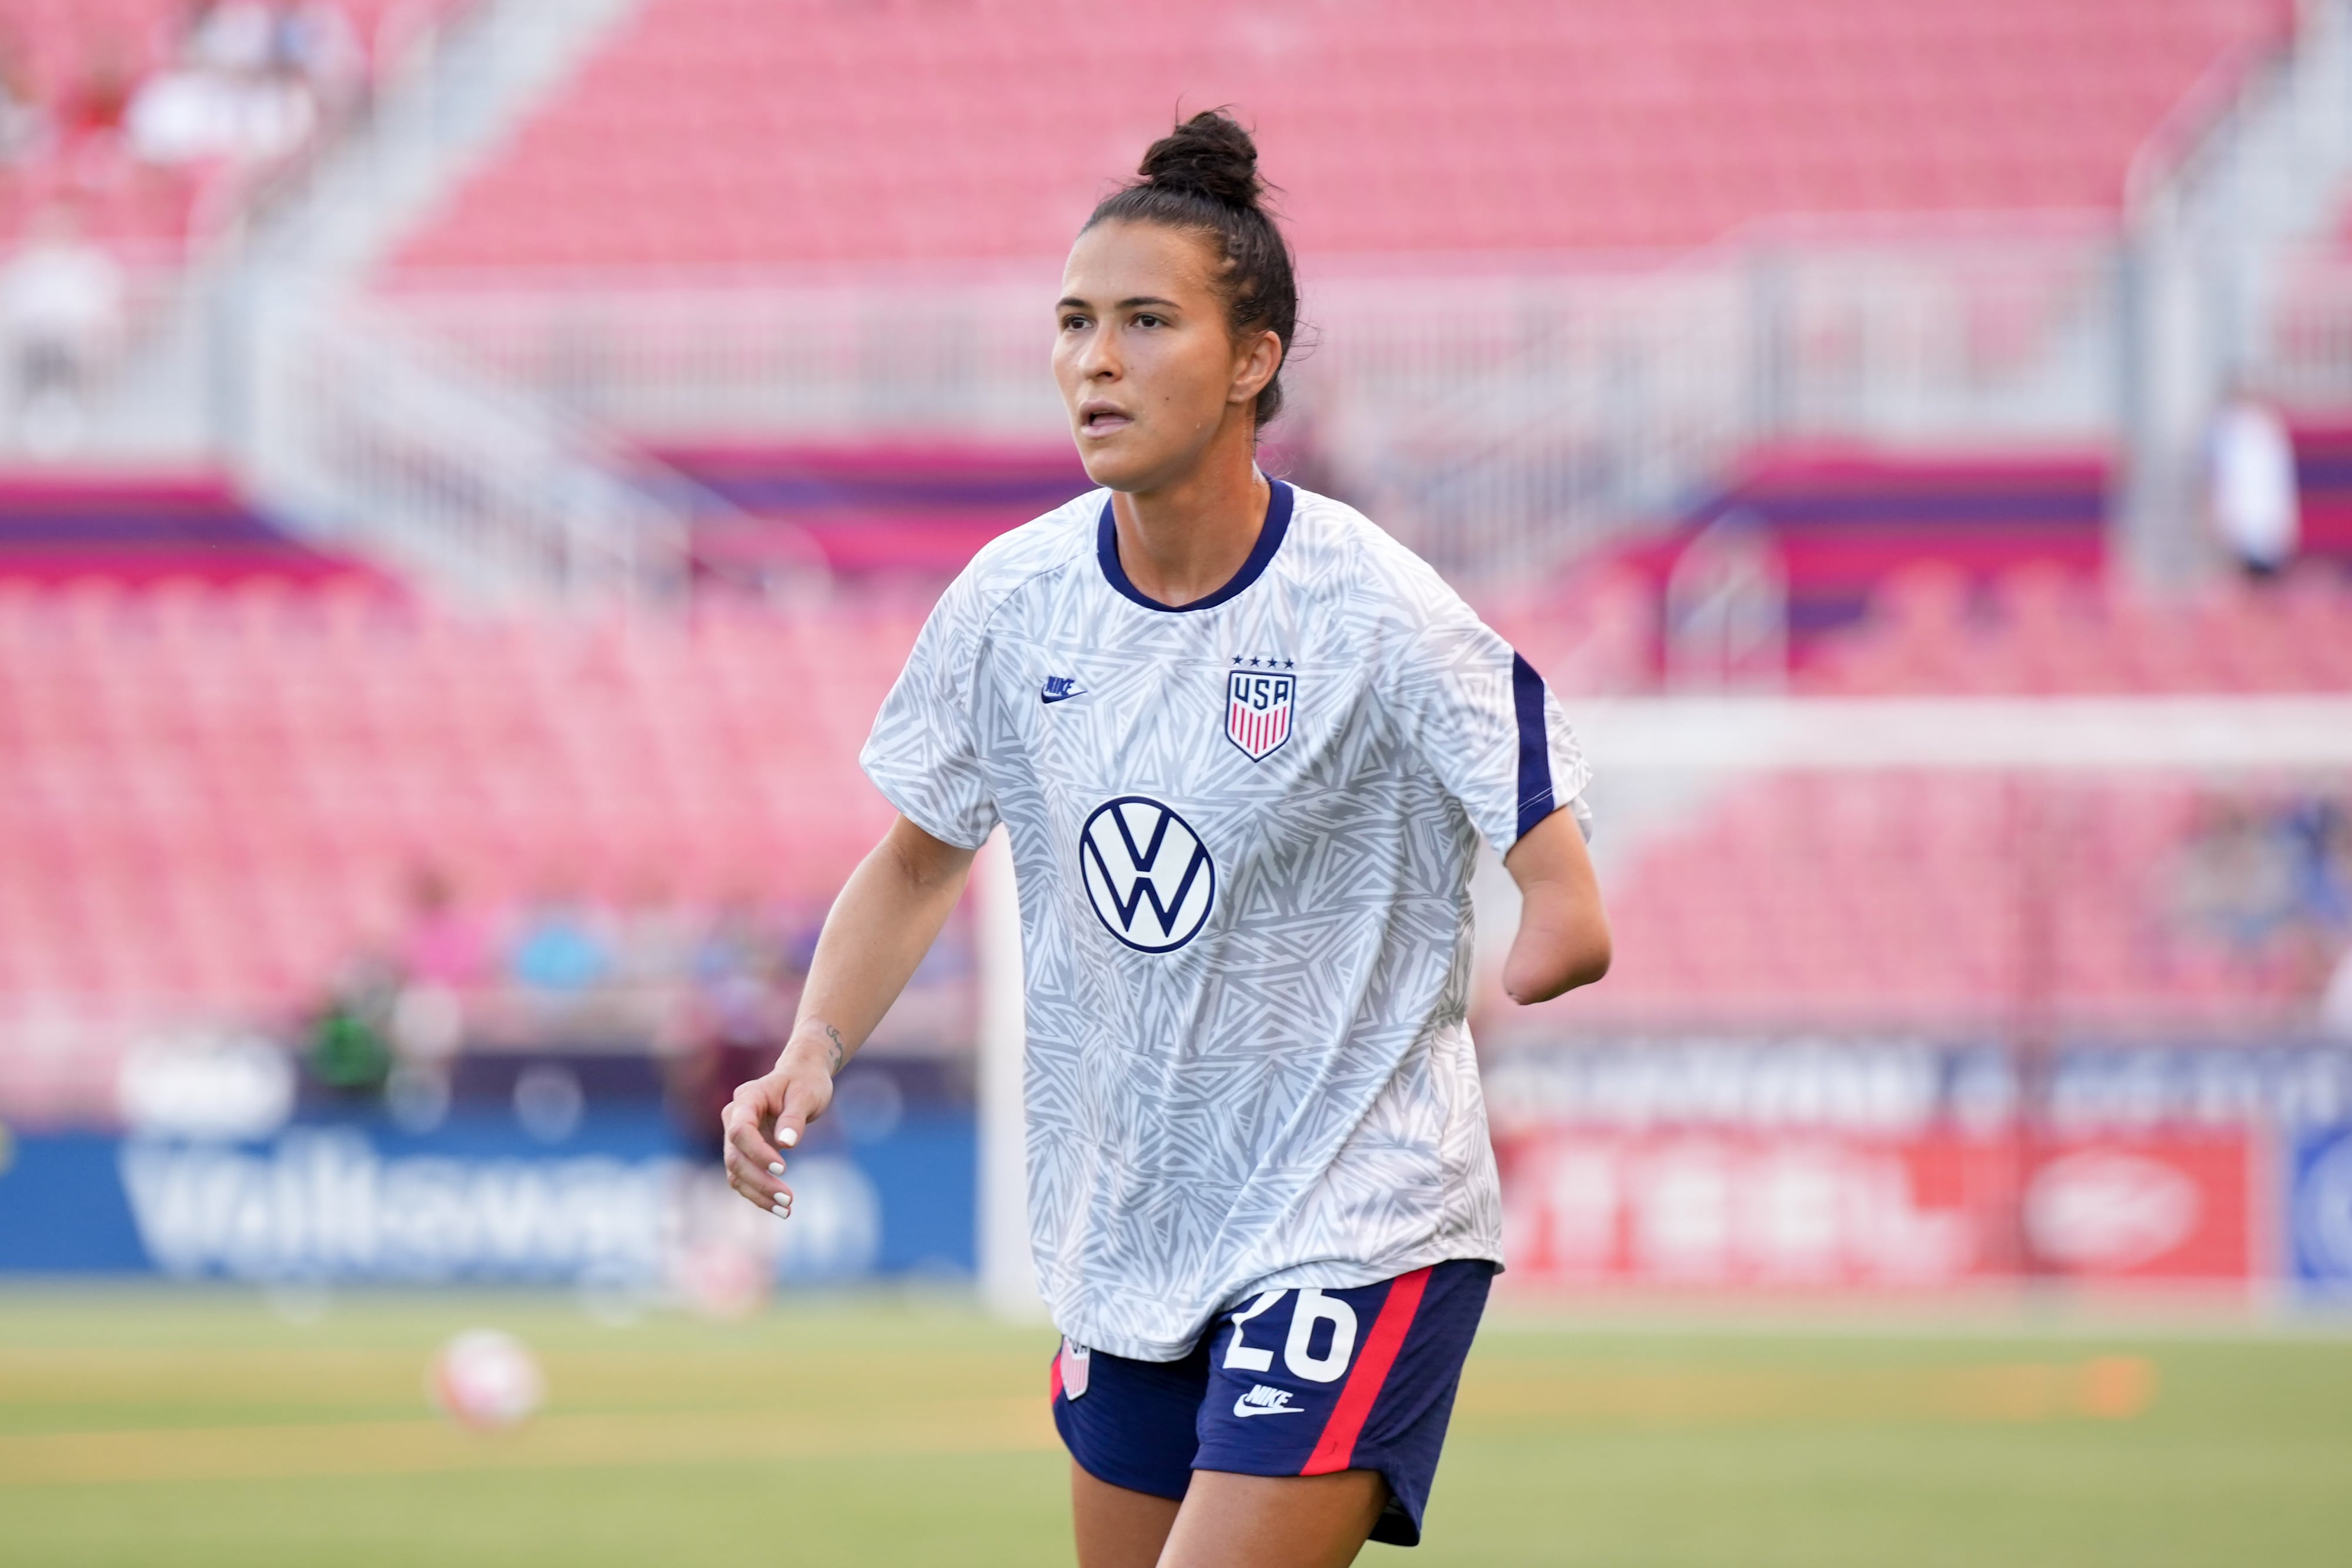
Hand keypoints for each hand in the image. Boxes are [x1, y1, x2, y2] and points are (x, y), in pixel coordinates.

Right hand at [720, 1028, 840, 1218]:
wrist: (802, 1076)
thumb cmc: (806, 1082)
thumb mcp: (807, 1094)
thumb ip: (794, 1117)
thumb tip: (786, 1144)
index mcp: (746, 1100)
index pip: (740, 1130)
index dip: (757, 1152)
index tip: (783, 1169)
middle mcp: (734, 1118)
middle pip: (735, 1156)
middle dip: (760, 1181)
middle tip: (788, 1200)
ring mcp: (736, 1136)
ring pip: (735, 1172)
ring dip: (758, 1193)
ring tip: (786, 1210)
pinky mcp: (745, 1150)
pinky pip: (743, 1176)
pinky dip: (758, 1193)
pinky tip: (779, 1208)